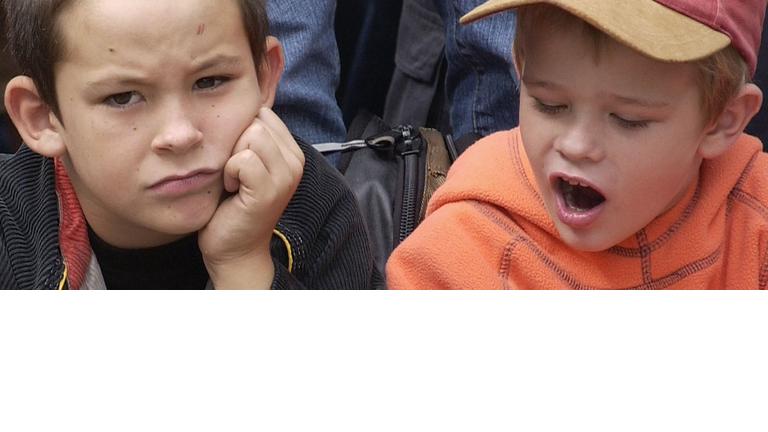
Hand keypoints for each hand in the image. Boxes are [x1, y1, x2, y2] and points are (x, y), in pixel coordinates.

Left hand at [199, 107, 304, 288]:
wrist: (234, 248)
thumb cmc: (232, 204)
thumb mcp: (247, 162)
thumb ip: (250, 135)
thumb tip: (237, 101)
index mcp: (292, 151)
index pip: (262, 113)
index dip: (241, 131)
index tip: (239, 161)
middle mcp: (296, 161)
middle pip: (256, 121)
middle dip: (236, 143)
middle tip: (235, 174)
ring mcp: (286, 176)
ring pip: (251, 136)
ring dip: (231, 158)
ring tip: (234, 181)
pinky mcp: (270, 190)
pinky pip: (243, 159)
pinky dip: (229, 173)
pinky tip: (232, 190)